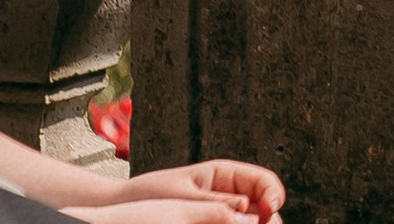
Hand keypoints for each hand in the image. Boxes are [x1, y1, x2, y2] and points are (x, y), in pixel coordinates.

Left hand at [81, 160, 286, 216]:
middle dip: (267, 219)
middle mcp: (227, 192)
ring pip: (250, 222)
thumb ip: (217, 207)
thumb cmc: (149, 197)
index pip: (263, 182)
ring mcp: (219, 211)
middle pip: (263, 205)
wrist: (119, 209)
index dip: (273, 195)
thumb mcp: (185, 200)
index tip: (271, 211)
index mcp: (224, 175)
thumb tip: (250, 214)